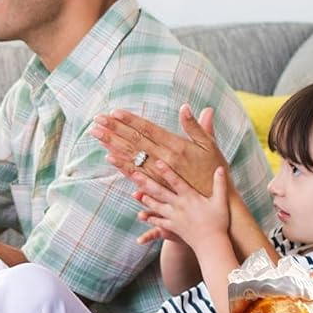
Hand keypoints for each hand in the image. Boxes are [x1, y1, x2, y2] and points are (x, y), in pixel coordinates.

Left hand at [92, 104, 228, 196]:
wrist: (216, 205)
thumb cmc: (214, 171)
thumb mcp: (210, 146)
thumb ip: (196, 126)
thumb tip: (186, 107)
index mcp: (177, 147)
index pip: (148, 130)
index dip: (130, 120)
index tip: (114, 112)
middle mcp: (165, 160)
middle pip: (135, 141)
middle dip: (114, 129)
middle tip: (97, 120)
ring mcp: (159, 175)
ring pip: (132, 157)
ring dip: (112, 145)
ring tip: (97, 134)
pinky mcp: (157, 187)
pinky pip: (136, 175)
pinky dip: (122, 165)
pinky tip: (109, 158)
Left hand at [135, 160, 231, 251]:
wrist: (211, 244)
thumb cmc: (218, 222)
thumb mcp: (221, 201)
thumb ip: (220, 184)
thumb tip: (220, 168)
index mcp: (190, 198)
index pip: (175, 181)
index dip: (166, 171)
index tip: (156, 162)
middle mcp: (179, 206)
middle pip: (159, 192)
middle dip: (146, 182)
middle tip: (134, 174)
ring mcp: (174, 217)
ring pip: (156, 206)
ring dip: (145, 199)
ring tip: (135, 193)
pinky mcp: (173, 227)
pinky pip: (159, 222)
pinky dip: (151, 219)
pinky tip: (144, 216)